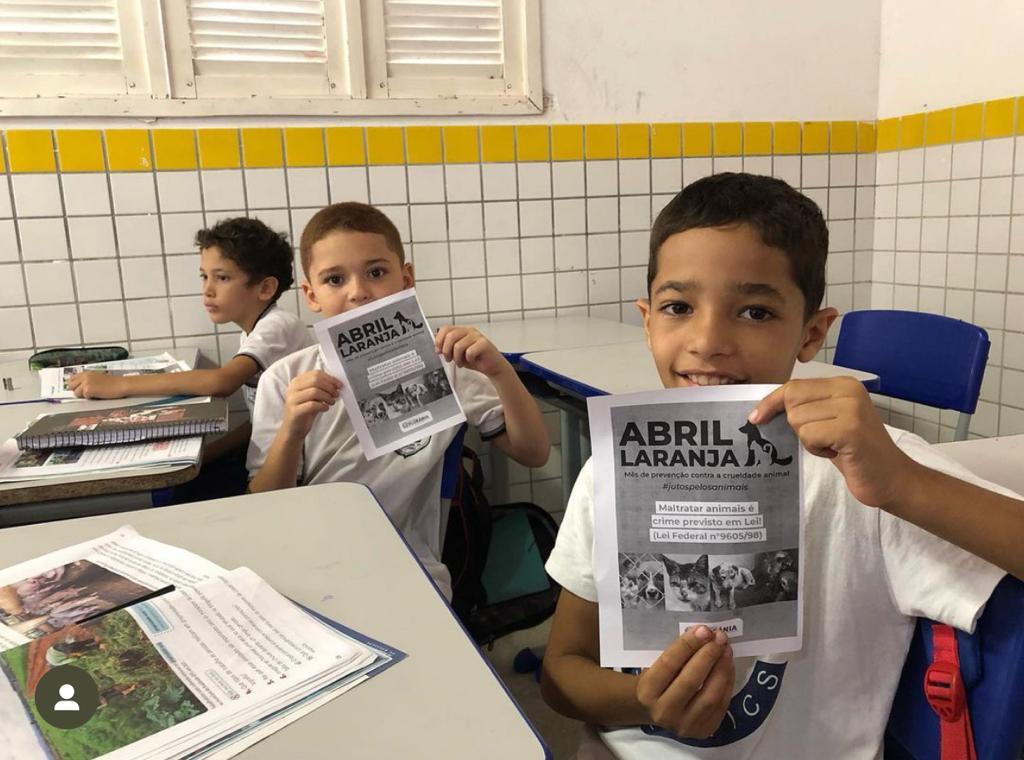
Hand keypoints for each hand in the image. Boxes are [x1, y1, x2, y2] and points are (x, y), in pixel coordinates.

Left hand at [67, 371, 124, 398]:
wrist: (121, 384)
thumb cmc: (113, 382)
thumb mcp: (98, 377)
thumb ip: (88, 380)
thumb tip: (80, 386)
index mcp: (87, 373)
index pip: (72, 378)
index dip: (74, 385)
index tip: (77, 388)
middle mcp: (85, 376)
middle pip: (71, 386)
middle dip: (77, 390)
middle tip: (86, 393)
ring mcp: (86, 383)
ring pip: (76, 393)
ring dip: (83, 395)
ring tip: (94, 394)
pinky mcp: (88, 390)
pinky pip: (84, 397)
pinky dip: (90, 398)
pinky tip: (97, 395)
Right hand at [282, 370, 341, 439]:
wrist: (293, 429)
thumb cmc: (305, 412)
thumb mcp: (313, 397)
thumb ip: (322, 388)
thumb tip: (336, 384)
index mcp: (297, 382)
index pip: (316, 373)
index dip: (330, 378)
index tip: (339, 385)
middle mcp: (292, 388)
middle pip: (315, 380)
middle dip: (329, 387)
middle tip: (336, 394)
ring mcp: (292, 400)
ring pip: (314, 391)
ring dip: (327, 397)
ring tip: (331, 402)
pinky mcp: (294, 411)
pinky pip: (312, 405)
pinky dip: (322, 406)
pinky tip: (325, 408)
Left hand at [434, 325, 508, 377]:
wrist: (492, 366)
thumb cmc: (476, 359)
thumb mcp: (457, 353)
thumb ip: (448, 348)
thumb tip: (437, 346)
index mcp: (461, 331)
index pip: (445, 328)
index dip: (439, 340)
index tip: (438, 351)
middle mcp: (469, 331)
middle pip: (450, 336)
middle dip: (447, 351)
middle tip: (449, 359)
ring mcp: (477, 336)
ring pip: (458, 346)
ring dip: (457, 358)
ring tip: (461, 362)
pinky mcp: (484, 343)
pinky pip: (469, 351)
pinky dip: (468, 360)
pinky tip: (471, 361)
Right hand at [636, 625, 733, 738]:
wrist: (655, 711)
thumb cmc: (657, 681)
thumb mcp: (657, 666)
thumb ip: (678, 654)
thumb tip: (705, 634)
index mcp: (647, 691)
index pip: (669, 663)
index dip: (688, 645)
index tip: (704, 629)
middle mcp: (663, 711)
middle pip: (691, 680)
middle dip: (709, 655)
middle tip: (719, 637)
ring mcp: (685, 725)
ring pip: (710, 696)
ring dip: (722, 669)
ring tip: (726, 650)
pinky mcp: (703, 732)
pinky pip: (721, 705)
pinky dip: (727, 682)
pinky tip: (728, 666)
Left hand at [749, 377, 915, 508]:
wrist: (892, 478)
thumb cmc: (855, 452)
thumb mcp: (829, 421)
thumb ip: (806, 408)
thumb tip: (763, 408)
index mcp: (843, 384)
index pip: (793, 386)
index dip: (771, 402)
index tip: (755, 418)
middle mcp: (848, 390)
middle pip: (792, 401)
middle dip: (797, 425)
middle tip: (821, 438)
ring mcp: (851, 408)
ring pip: (797, 420)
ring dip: (809, 440)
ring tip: (833, 445)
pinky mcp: (851, 429)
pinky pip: (808, 435)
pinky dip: (816, 449)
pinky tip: (837, 452)